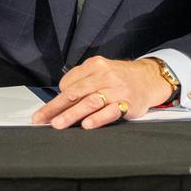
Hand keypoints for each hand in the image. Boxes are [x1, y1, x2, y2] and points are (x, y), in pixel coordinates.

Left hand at [31, 56, 172, 129]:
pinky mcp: (127, 102)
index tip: (45, 112)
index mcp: (95, 65)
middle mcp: (104, 75)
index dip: (56, 98)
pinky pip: (110, 111)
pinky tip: (87, 125)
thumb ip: (84, 81)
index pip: (69, 82)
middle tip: (41, 119)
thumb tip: (61, 100)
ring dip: (72, 114)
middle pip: (75, 92)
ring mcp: (116, 89)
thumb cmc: (121, 77)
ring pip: (90, 102)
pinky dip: (98, 118)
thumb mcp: (102, 70)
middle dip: (55, 107)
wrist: (149, 78)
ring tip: (58, 124)